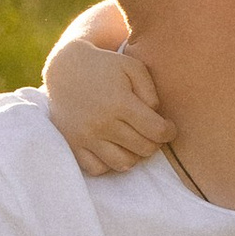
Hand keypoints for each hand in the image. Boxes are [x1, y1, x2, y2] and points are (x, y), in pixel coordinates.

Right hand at [45, 33, 175, 178]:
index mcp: (120, 103)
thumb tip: (157, 118)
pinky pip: (98, 168)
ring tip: (133, 140)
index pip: (157, 131)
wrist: (65, 69)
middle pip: (144, 149)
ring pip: (123, 164)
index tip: (168, 127)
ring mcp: (86, 137)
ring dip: (134, 155)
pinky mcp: (73, 145)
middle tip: (151, 131)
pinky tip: (112, 147)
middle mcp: (103, 123)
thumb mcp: (132, 67)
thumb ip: (151, 92)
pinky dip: (109, 163)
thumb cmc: (105, 67)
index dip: (169, 132)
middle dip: (154, 142)